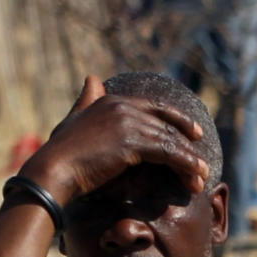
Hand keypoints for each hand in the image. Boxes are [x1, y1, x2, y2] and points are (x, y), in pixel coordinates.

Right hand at [20, 75, 208, 207]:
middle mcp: (123, 107)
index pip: (154, 107)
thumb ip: (87, 100)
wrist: (54, 169)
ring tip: (202, 178)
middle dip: (186, 143)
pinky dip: (185, 166)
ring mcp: (129, 123)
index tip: (192, 132)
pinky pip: (168, 153)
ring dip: (189, 161)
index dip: (176, 119)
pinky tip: (195, 179)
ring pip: (169, 141)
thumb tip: (91, 77)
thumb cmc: (60, 152)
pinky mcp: (133, 142)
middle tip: (202, 161)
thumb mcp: (75, 119)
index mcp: (112, 101)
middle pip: (165, 125)